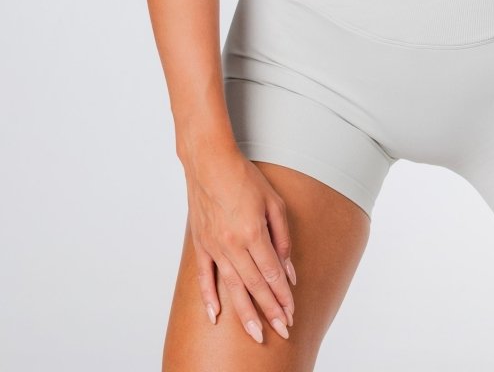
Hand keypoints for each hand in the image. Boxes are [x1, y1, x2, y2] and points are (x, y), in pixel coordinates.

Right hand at [183, 146, 297, 342]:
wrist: (209, 162)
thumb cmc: (245, 178)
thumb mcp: (274, 202)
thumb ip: (283, 238)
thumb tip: (289, 270)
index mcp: (253, 232)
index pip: (272, 274)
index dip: (283, 296)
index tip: (291, 313)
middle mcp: (233, 244)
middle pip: (255, 286)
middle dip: (270, 311)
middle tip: (282, 331)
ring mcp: (214, 246)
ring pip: (232, 287)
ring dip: (245, 313)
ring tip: (256, 334)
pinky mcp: (200, 244)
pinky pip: (204, 277)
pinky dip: (209, 298)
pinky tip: (216, 316)